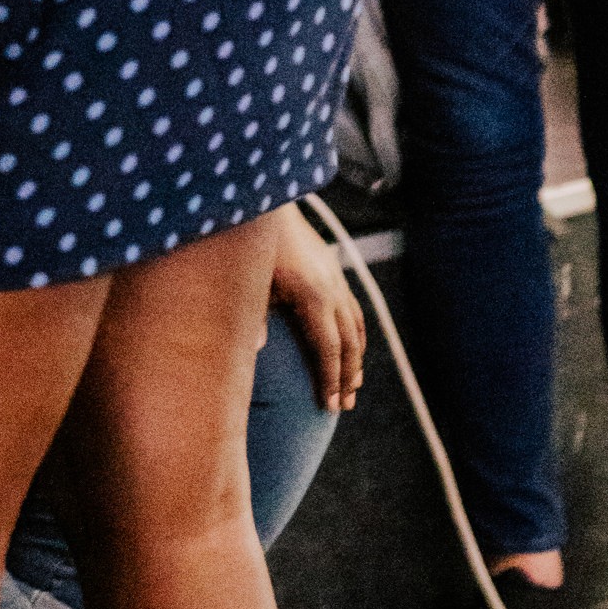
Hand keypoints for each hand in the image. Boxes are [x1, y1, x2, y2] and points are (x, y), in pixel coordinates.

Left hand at [269, 204, 363, 413]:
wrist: (267, 203)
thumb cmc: (253, 245)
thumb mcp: (250, 280)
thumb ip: (251, 316)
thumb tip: (252, 350)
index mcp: (312, 296)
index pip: (329, 349)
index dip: (331, 379)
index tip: (330, 404)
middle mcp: (332, 290)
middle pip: (349, 343)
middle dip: (348, 376)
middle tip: (343, 405)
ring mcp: (336, 279)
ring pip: (356, 327)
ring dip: (357, 358)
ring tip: (353, 385)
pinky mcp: (334, 270)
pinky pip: (353, 309)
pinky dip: (356, 333)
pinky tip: (350, 347)